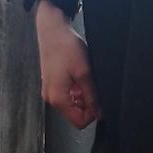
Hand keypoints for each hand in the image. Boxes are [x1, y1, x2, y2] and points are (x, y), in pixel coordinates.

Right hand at [34, 0, 102, 128]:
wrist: (52, 31)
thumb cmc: (66, 49)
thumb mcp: (84, 73)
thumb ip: (91, 95)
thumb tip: (99, 113)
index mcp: (58, 99)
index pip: (79, 122)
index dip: (93, 114)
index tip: (101, 100)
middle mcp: (51, 98)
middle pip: (75, 113)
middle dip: (88, 103)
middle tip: (93, 84)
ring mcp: (50, 90)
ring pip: (72, 103)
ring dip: (83, 95)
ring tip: (86, 77)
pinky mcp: (52, 82)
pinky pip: (67, 94)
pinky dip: (76, 88)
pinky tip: (80, 74)